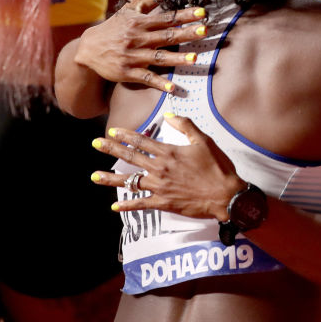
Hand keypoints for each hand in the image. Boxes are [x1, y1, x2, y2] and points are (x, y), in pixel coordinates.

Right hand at [74, 0, 207, 92]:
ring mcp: (132, 56)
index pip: (166, 17)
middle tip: (204, 30)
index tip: (202, 12)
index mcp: (139, 23)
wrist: (88, 49)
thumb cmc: (114, 28)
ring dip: (177, 58)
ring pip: (158, 57)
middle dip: (186, 33)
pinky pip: (145, 77)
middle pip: (166, 35)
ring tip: (195, 58)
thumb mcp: (128, 10)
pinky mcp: (126, 72)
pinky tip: (172, 88)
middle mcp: (137, 38)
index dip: (184, 14)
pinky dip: (158, 83)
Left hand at [91, 114, 245, 221]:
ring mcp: (160, 187)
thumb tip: (169, 115)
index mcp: (169, 153)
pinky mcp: (163, 203)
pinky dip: (127, 205)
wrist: (226, 196)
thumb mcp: (205, 141)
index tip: (112, 131)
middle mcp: (160, 169)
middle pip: (130, 157)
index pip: (142, 141)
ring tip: (95, 176)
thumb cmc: (218, 168)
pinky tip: (115, 206)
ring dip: (111, 179)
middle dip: (111, 150)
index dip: (125, 135)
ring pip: (130, 182)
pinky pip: (141, 204)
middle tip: (96, 144)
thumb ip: (186, 126)